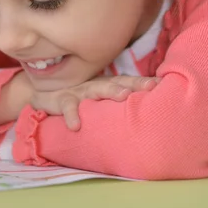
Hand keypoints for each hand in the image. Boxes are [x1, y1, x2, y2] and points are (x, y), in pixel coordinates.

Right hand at [30, 76, 158, 130]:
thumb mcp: (98, 97)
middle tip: (151, 87)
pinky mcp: (62, 99)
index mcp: (107, 84)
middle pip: (118, 82)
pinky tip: (75, 126)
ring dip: (110, 91)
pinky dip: (72, 115)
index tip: (163, 84)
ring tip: (123, 96)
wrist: (43, 95)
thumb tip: (146, 110)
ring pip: (96, 88)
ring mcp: (79, 90)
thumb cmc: (77, 98)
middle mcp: (96, 84)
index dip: (145, 82)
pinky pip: (68, 107)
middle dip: (135, 83)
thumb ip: (116, 99)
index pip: (129, 81)